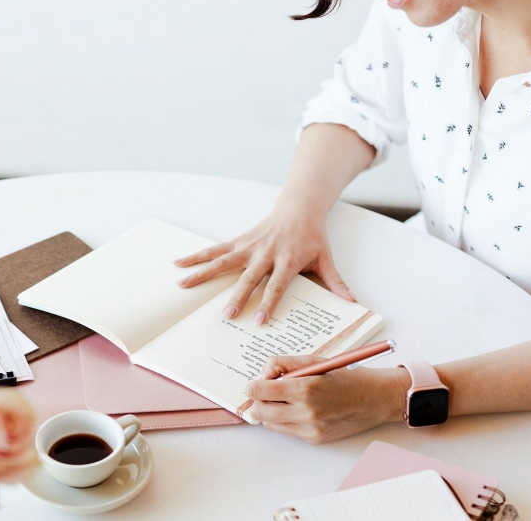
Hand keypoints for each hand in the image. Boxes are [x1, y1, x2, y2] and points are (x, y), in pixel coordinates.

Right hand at [173, 205, 354, 324]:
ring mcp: (249, 247)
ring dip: (202, 273)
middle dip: (238, 297)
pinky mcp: (239, 242)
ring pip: (223, 261)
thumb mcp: (326, 259)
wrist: (299, 208)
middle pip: (248, 278)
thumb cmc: (312, 237)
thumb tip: (353, 302)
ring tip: (182, 285)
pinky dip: (196, 256)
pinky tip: (178, 263)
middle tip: (226, 315)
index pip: (277, 286)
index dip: (268, 304)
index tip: (258, 322)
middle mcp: (265, 254)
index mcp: (287, 260)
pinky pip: (215, 250)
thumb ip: (336, 282)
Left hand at [244, 355, 407, 444]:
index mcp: (305, 388)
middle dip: (258, 401)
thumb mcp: (315, 361)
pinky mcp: (316, 439)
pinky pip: (288, 431)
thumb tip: (262, 373)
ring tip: (284, 400)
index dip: (253, 386)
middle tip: (267, 391)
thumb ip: (284, 363)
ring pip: (271, 425)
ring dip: (270, 412)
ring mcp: (311, 429)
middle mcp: (306, 412)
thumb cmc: (346, 376)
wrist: (376, 399)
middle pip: (260, 412)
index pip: (261, 392)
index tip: (254, 384)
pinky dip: (286, 420)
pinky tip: (300, 409)